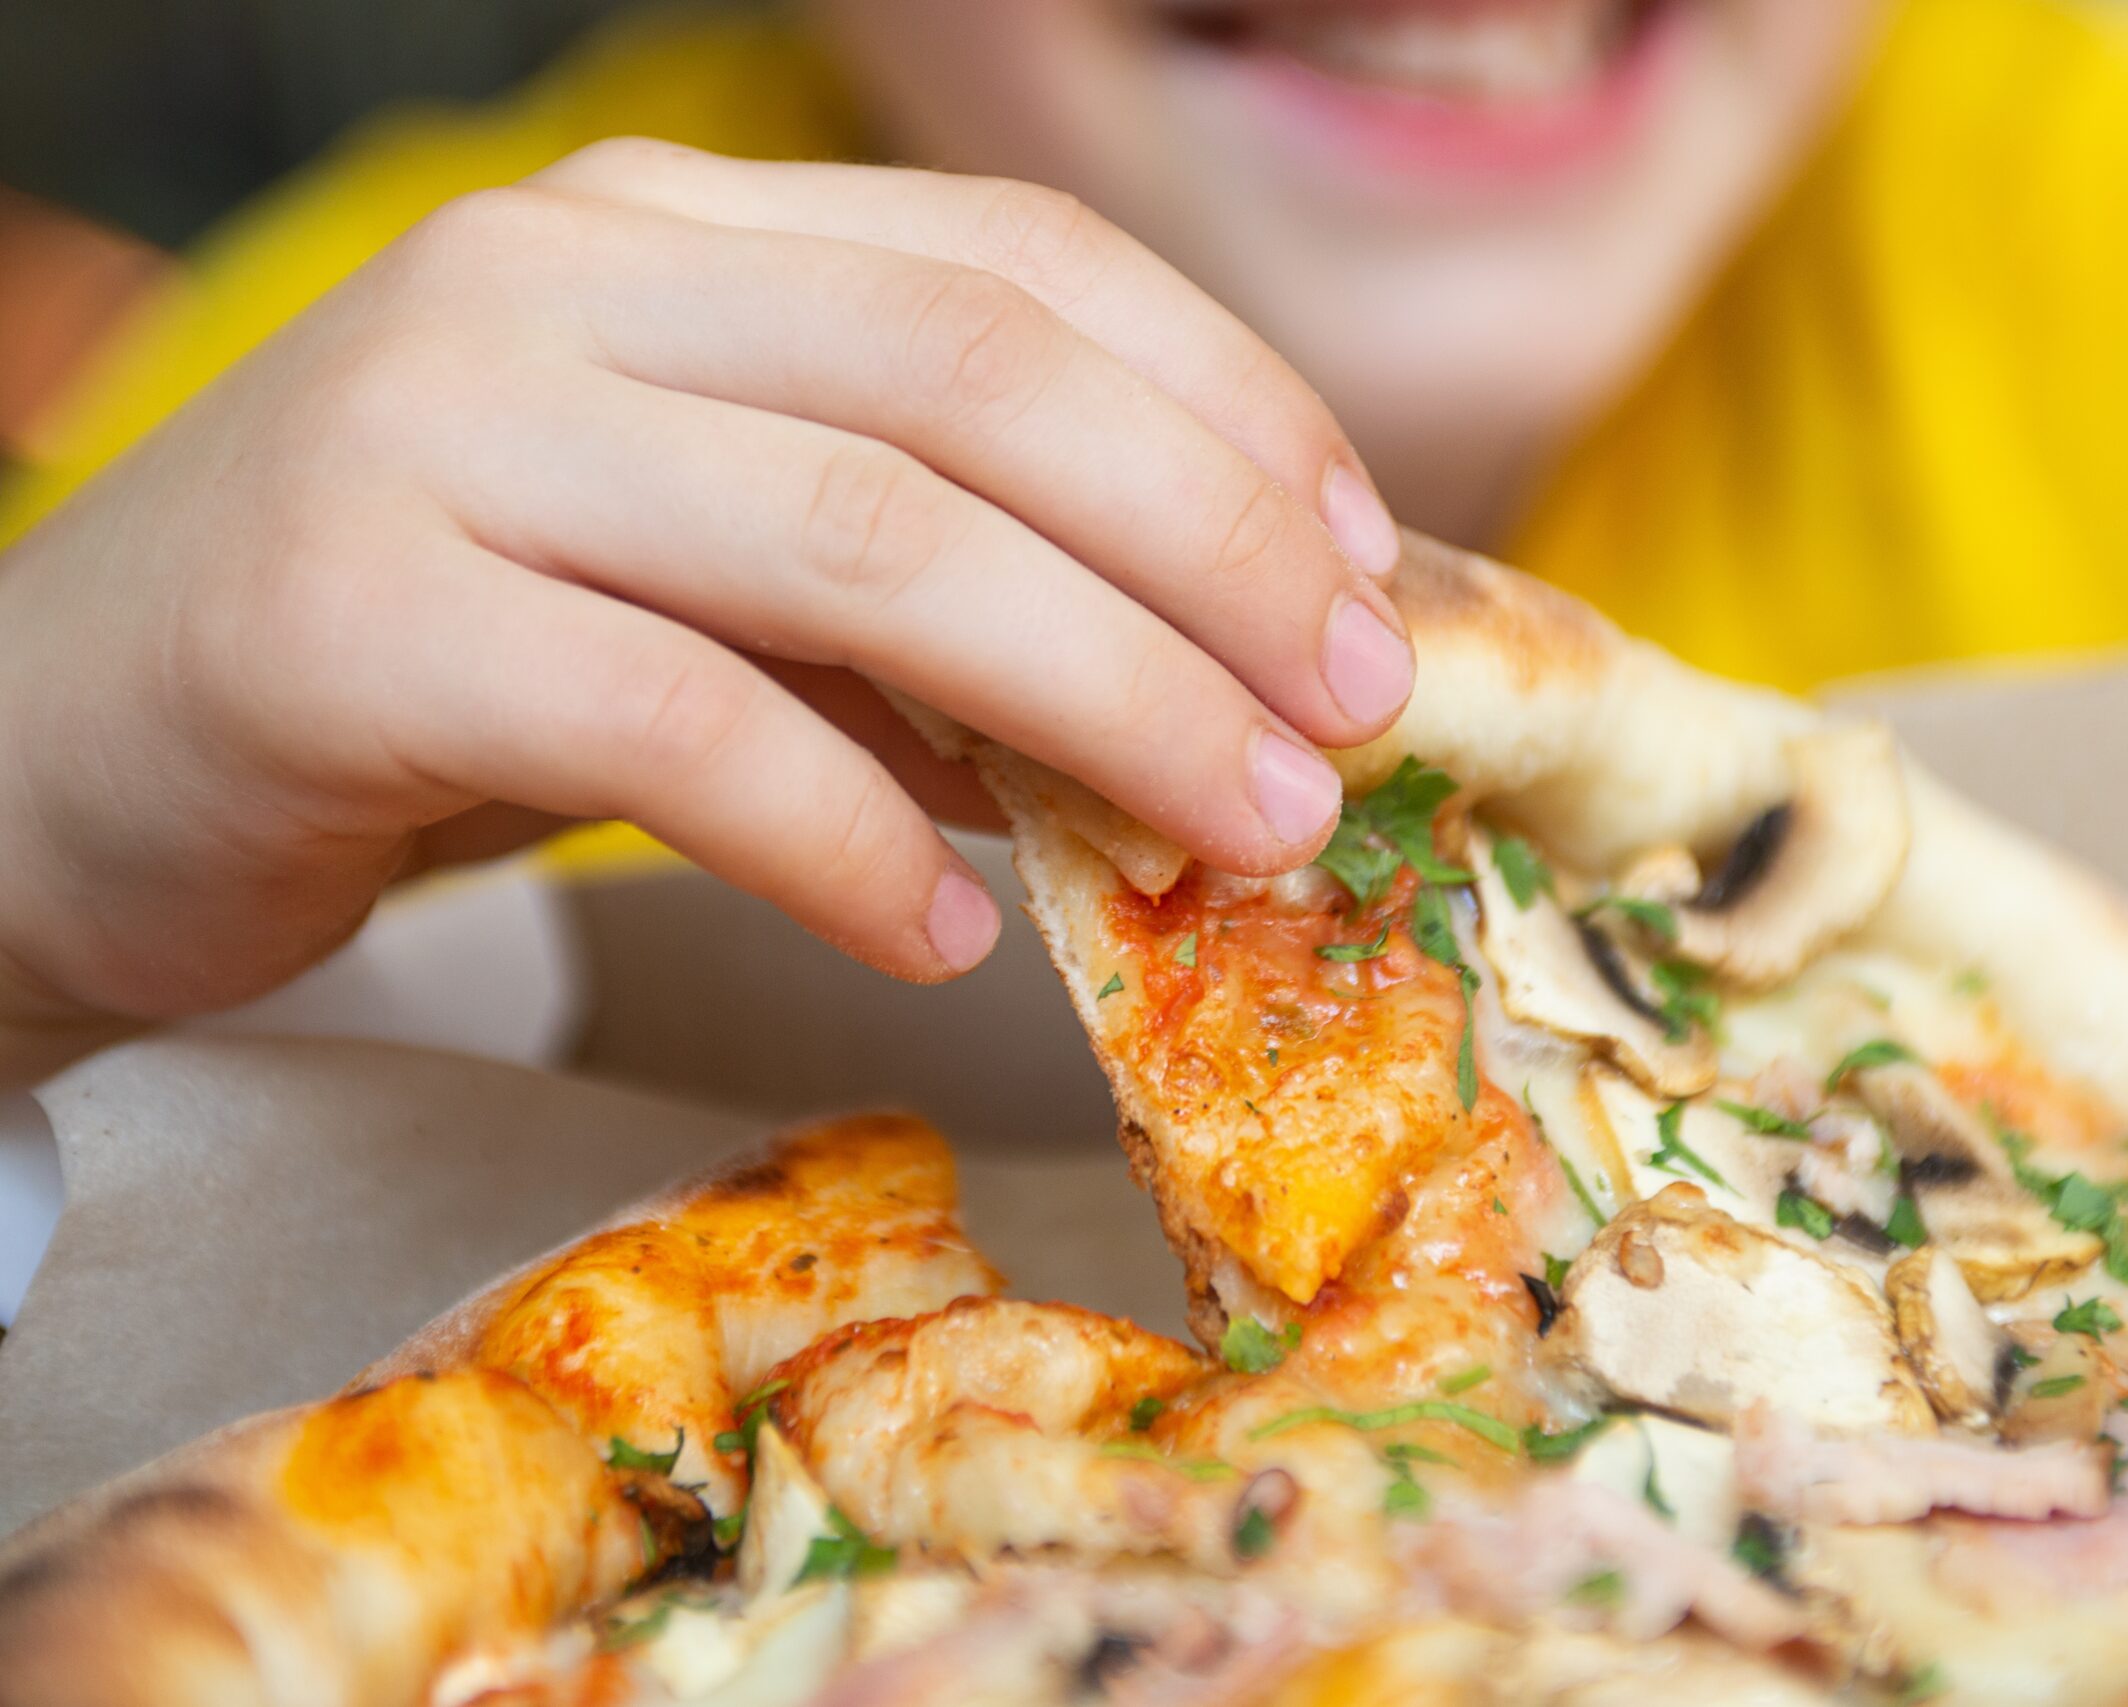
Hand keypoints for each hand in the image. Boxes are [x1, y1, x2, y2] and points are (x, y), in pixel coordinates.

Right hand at [0, 140, 1410, 1085]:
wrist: (53, 749)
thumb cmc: (425, 659)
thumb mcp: (693, 577)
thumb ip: (904, 598)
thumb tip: (1186, 695)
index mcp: (669, 226)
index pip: (1016, 269)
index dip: (1229, 413)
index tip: (1371, 571)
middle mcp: (556, 277)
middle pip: (977, 384)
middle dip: (1210, 559)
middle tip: (1353, 720)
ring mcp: (440, 430)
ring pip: (860, 543)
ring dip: (1098, 701)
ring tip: (1234, 835)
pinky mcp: (347, 617)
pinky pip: (673, 727)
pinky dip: (849, 840)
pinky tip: (954, 934)